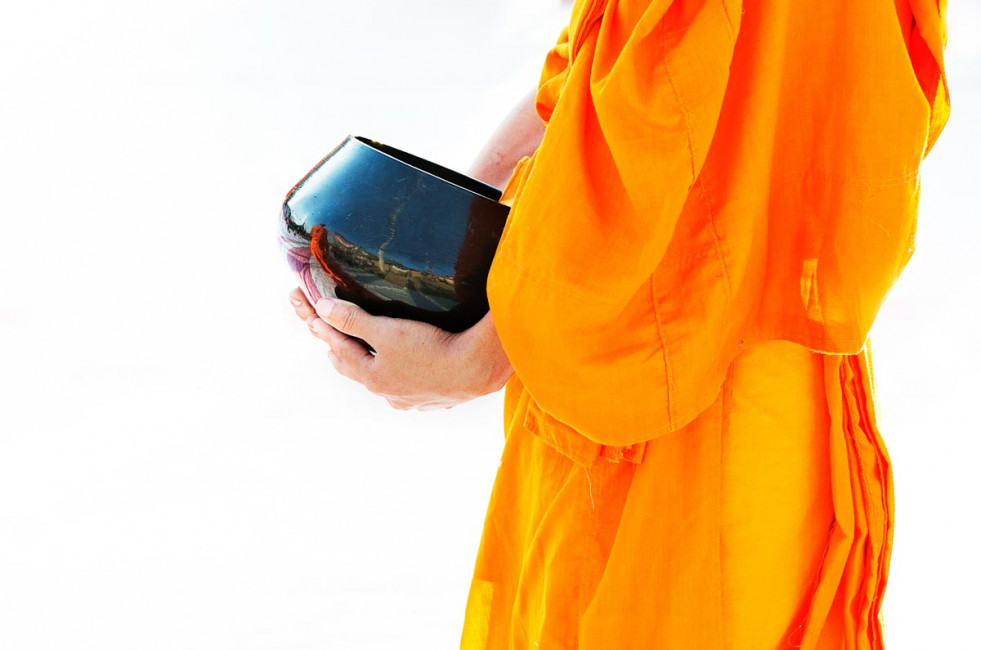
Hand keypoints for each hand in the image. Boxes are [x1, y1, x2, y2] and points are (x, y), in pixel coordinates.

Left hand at [289, 288, 513, 409]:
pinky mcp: (434, 398)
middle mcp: (388, 393)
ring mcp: (411, 398)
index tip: (309, 315)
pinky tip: (409, 373)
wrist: (477, 370)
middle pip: (356, 370)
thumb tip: (321, 310)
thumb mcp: (387, 330)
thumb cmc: (432, 348)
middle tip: (329, 340)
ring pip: (382, 381)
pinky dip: (400, 376)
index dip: (323, 330)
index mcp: (373, 377)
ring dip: (370, 368)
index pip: (339, 349)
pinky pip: (409, 386)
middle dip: (341, 352)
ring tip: (365, 358)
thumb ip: (354, 319)